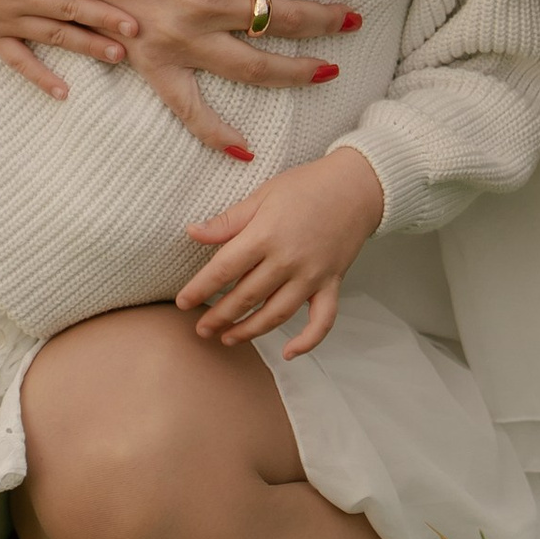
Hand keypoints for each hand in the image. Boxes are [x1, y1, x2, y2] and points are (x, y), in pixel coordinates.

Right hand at [7, 0, 371, 161]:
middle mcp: (209, 4)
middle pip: (285, 19)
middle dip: (327, 19)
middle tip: (353, 19)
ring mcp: (182, 40)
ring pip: (256, 67)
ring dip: (298, 71)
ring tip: (327, 71)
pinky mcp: (152, 64)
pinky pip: (189, 108)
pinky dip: (216, 134)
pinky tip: (245, 150)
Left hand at [175, 147, 385, 358]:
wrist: (356, 186)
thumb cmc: (306, 186)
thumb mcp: (262, 195)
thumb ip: (228, 221)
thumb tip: (192, 233)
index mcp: (266, 235)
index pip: (224, 269)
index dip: (199, 288)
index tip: (183, 302)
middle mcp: (288, 260)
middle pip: (246, 297)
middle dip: (220, 316)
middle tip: (201, 328)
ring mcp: (312, 276)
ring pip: (276, 314)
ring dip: (250, 331)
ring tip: (228, 338)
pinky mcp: (332, 284)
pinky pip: (322, 320)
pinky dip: (308, 341)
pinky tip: (289, 352)